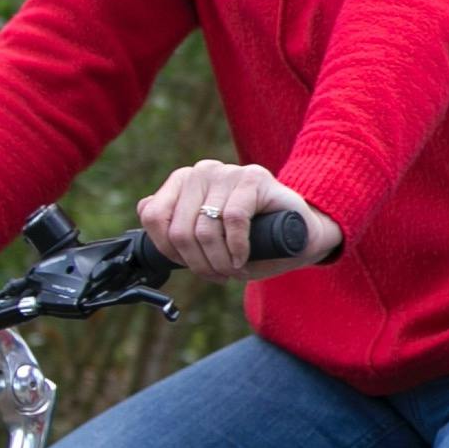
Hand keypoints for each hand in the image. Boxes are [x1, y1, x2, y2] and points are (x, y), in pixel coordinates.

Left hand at [138, 161, 340, 277]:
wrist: (302, 234)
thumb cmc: (254, 238)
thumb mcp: (209, 235)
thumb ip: (177, 222)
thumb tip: (146, 209)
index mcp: (185, 182)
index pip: (154, 215)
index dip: (168, 250)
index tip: (189, 265)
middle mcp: (203, 171)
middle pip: (179, 228)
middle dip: (197, 263)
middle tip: (217, 276)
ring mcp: (229, 172)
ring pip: (204, 227)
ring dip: (217, 261)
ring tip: (231, 270)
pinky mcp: (255, 178)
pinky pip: (232, 219)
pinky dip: (236, 247)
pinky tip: (243, 258)